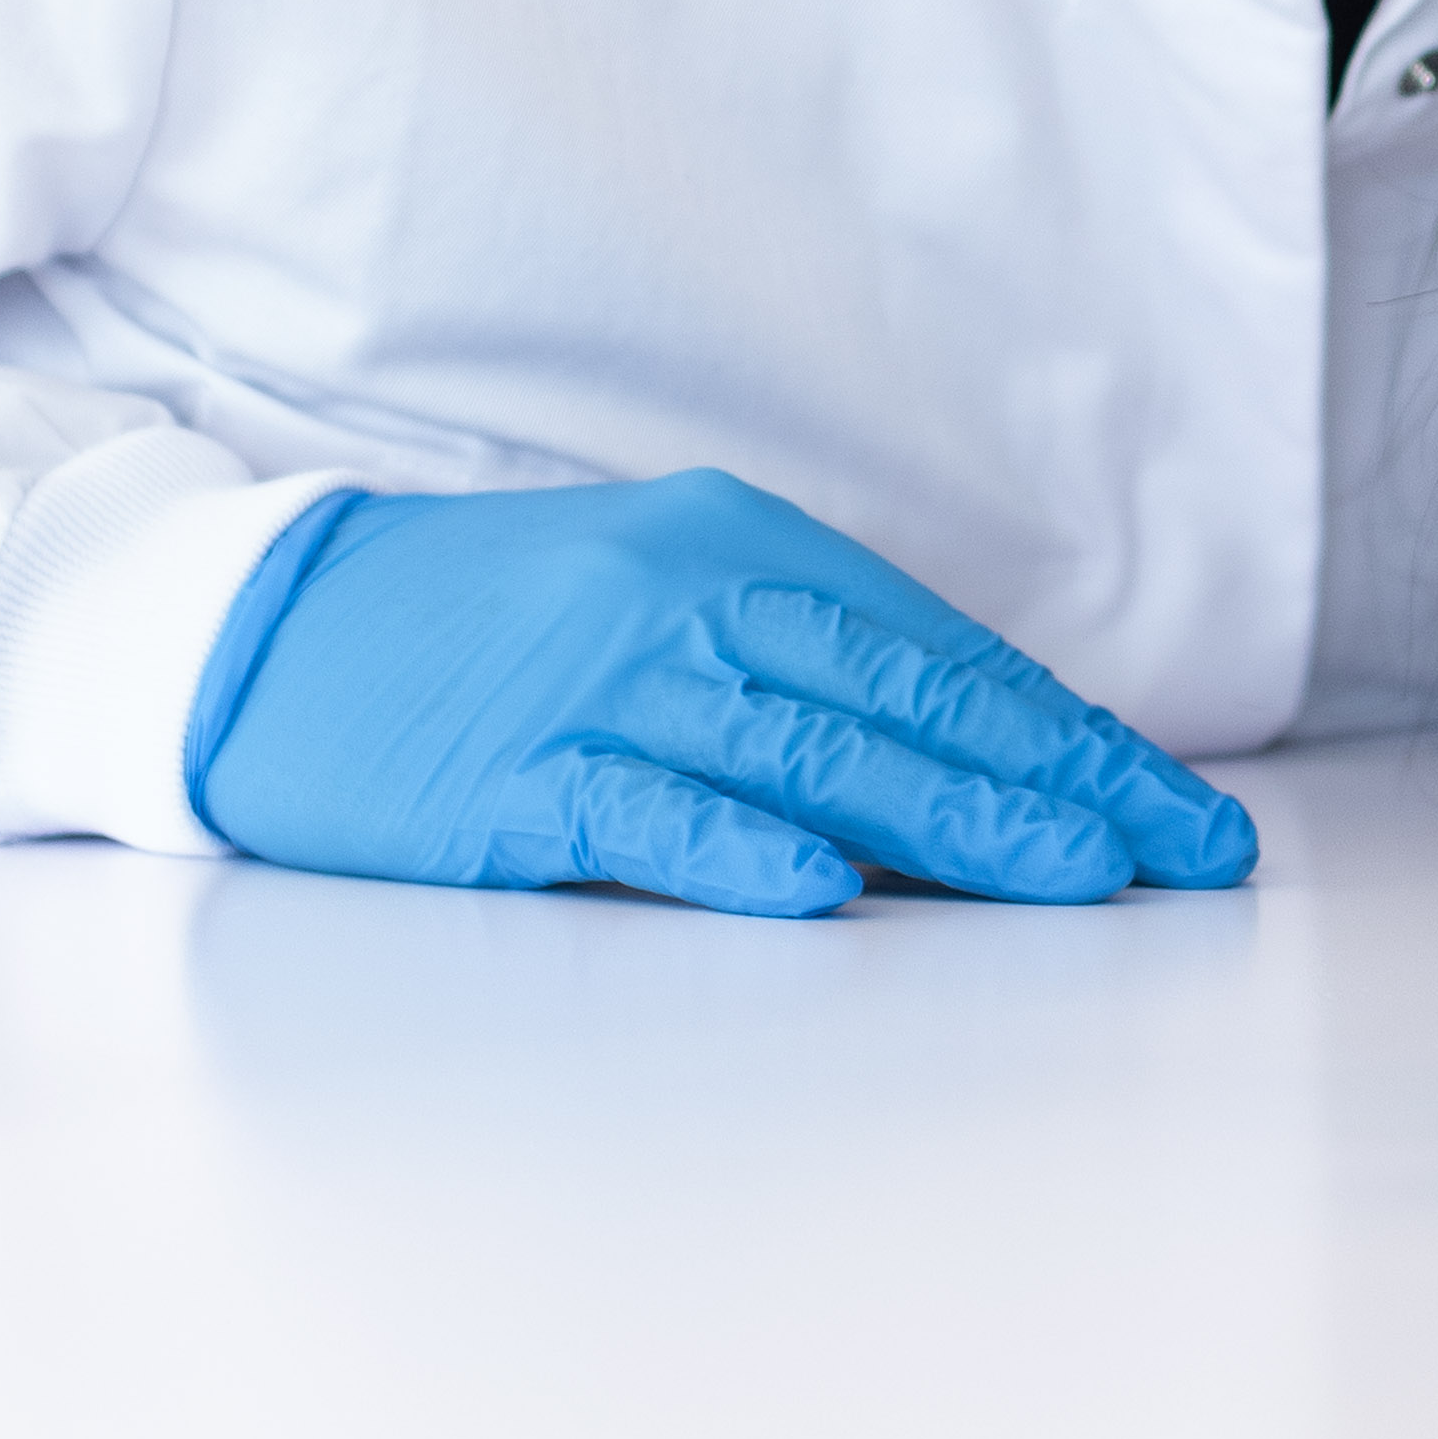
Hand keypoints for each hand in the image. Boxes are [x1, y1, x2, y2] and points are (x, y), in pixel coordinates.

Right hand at [182, 470, 1262, 918]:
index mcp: (727, 546)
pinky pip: (641, 812)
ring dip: (954, 819)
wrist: (255, 632)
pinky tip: (824, 892)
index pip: (937, 651)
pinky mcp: (501, 779)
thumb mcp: (646, 606)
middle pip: (902, 697)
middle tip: (1183, 855)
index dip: (1070, 736)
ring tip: (1071, 876)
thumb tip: (967, 769)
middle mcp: (677, 596)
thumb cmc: (472, 638)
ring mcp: (589, 684)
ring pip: (806, 752)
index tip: (1179, 814)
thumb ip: (791, 669)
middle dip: (1060, 782)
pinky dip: (735, 850)